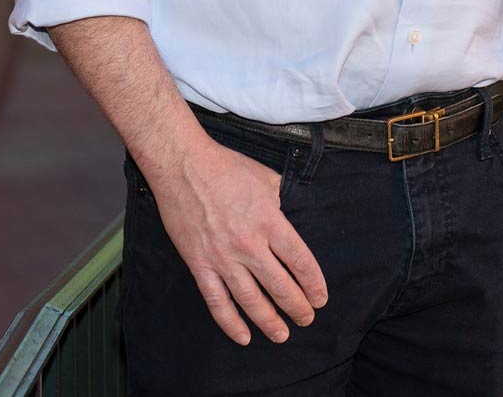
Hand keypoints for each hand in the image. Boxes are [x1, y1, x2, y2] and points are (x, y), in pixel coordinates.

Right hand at [145, 138, 328, 345]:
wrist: (183, 165)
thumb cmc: (225, 167)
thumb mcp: (265, 179)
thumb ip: (279, 203)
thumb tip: (286, 216)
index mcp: (270, 222)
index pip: (300, 262)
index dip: (313, 284)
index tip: (319, 298)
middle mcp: (250, 245)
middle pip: (280, 286)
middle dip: (297, 307)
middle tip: (306, 318)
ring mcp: (223, 258)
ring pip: (251, 300)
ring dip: (269, 321)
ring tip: (281, 335)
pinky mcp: (200, 264)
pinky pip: (217, 301)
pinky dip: (230, 322)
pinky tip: (242, 336)